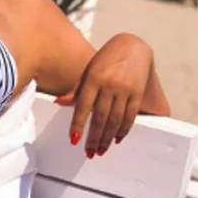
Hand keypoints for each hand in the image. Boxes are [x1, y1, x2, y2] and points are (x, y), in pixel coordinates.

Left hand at [56, 34, 152, 158]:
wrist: (133, 46)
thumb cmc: (106, 59)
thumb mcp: (89, 70)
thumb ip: (77, 89)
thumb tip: (60, 103)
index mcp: (93, 77)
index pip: (84, 105)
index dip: (78, 124)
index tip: (74, 140)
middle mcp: (109, 84)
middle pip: (100, 116)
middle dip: (94, 137)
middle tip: (89, 152)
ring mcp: (125, 89)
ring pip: (115, 119)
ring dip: (107, 138)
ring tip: (100, 150)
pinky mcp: (138, 92)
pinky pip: (130, 115)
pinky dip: (123, 129)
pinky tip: (117, 139)